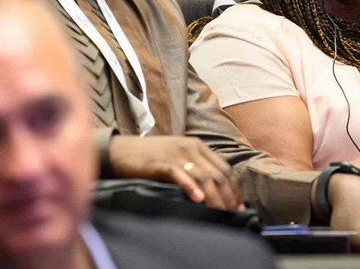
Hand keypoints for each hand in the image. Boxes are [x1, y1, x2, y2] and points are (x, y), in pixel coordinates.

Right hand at [108, 135, 243, 210]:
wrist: (120, 151)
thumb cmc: (150, 158)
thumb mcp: (178, 158)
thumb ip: (195, 168)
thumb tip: (213, 192)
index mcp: (198, 146)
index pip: (225, 167)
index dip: (234, 188)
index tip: (239, 205)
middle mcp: (191, 148)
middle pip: (217, 173)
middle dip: (228, 195)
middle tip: (233, 213)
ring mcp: (176, 154)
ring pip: (203, 176)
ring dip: (215, 196)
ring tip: (221, 211)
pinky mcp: (161, 163)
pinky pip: (179, 175)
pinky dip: (190, 187)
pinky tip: (198, 199)